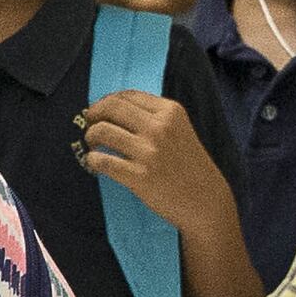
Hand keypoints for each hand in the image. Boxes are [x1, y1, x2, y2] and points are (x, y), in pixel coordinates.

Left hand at [80, 93, 238, 242]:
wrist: (206, 200)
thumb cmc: (190, 166)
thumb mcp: (180, 130)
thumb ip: (153, 118)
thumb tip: (114, 109)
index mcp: (170, 112)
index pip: (127, 95)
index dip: (106, 101)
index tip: (100, 110)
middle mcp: (160, 127)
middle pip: (111, 107)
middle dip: (93, 114)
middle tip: (90, 124)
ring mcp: (149, 152)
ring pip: (101, 131)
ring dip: (90, 136)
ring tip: (94, 145)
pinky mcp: (139, 176)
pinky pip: (102, 161)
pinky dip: (93, 160)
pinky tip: (96, 163)